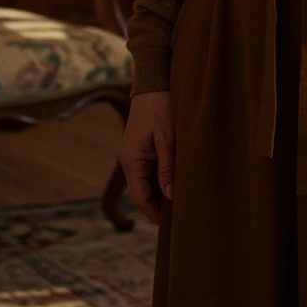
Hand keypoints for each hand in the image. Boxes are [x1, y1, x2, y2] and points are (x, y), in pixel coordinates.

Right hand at [118, 91, 174, 225]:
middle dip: (156, 205)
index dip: (153, 213)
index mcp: (130, 159)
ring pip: (144, 181)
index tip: (169, 224)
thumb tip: (170, 196)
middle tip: (177, 216)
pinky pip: (146, 169)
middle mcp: (127, 158)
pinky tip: (173, 181)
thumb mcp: (168, 139)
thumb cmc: (161, 107)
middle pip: (140, 191)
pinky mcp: (138, 147)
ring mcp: (131, 153)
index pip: (139, 196)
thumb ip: (168, 168)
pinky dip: (158, 178)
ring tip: (179, 201)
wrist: (153, 82)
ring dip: (158, 191)